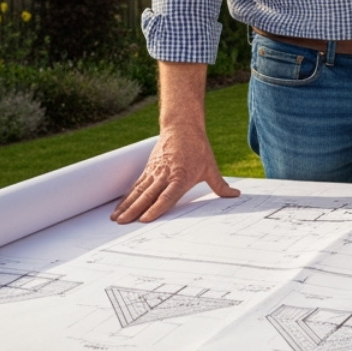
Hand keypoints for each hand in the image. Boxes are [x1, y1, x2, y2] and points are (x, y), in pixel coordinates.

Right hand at [111, 126, 239, 222]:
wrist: (182, 127)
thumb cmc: (198, 148)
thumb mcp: (211, 167)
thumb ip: (220, 185)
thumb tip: (236, 195)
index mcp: (181, 177)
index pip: (167, 196)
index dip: (156, 208)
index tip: (145, 219)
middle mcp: (165, 176)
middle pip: (148, 196)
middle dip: (134, 211)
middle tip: (123, 223)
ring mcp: (155, 172)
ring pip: (138, 191)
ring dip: (126, 205)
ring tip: (116, 218)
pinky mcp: (149, 169)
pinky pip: (136, 185)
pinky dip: (127, 196)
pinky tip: (120, 206)